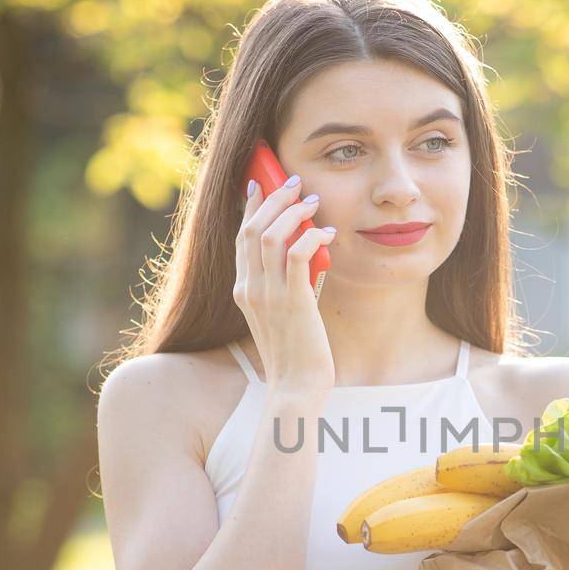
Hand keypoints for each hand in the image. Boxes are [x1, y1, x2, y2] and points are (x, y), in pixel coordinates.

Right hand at [232, 171, 335, 393]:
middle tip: (294, 182)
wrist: (296, 387)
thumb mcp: (280, 315)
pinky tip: (327, 233)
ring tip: (312, 201)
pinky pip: (297, 254)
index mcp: (243, 291)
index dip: (251, 206)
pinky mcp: (293, 301)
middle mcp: (249, 289)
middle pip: (251, 227)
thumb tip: (301, 257)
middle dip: (273, 197)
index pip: (241, 237)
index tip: (261, 182)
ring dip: (292, 210)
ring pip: (270, 234)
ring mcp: (268, 295)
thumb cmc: (295, 355)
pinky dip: (312, 236)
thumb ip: (282, 287)